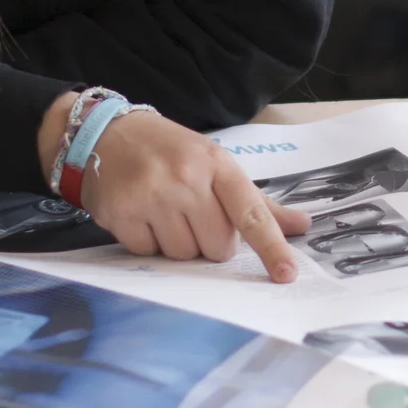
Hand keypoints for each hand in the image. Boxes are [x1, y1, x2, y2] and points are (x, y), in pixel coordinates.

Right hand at [40, 100, 310, 282]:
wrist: (106, 133)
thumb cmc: (170, 152)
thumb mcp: (215, 163)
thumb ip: (256, 201)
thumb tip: (301, 225)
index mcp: (217, 164)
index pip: (251, 213)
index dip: (271, 246)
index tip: (286, 274)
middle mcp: (186, 177)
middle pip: (217, 246)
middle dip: (209, 242)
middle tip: (192, 216)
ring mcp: (152, 195)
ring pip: (183, 254)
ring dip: (177, 244)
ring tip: (164, 213)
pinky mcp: (121, 212)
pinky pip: (148, 253)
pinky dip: (147, 243)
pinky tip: (141, 216)